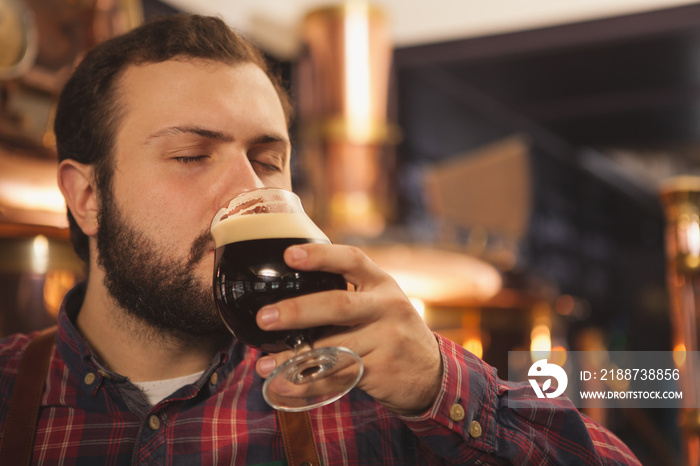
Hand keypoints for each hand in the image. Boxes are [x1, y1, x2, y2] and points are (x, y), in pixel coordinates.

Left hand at [255, 243, 442, 414]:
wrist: (431, 373)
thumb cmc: (392, 331)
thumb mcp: (381, 302)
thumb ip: (347, 294)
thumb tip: (288, 295)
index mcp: (382, 283)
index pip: (352, 260)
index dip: (320, 255)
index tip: (289, 255)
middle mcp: (387, 307)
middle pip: (338, 305)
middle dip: (297, 311)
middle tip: (266, 317)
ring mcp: (386, 339)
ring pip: (332, 348)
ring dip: (293, 357)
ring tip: (264, 364)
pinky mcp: (381, 370)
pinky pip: (337, 376)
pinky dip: (307, 382)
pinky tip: (284, 383)